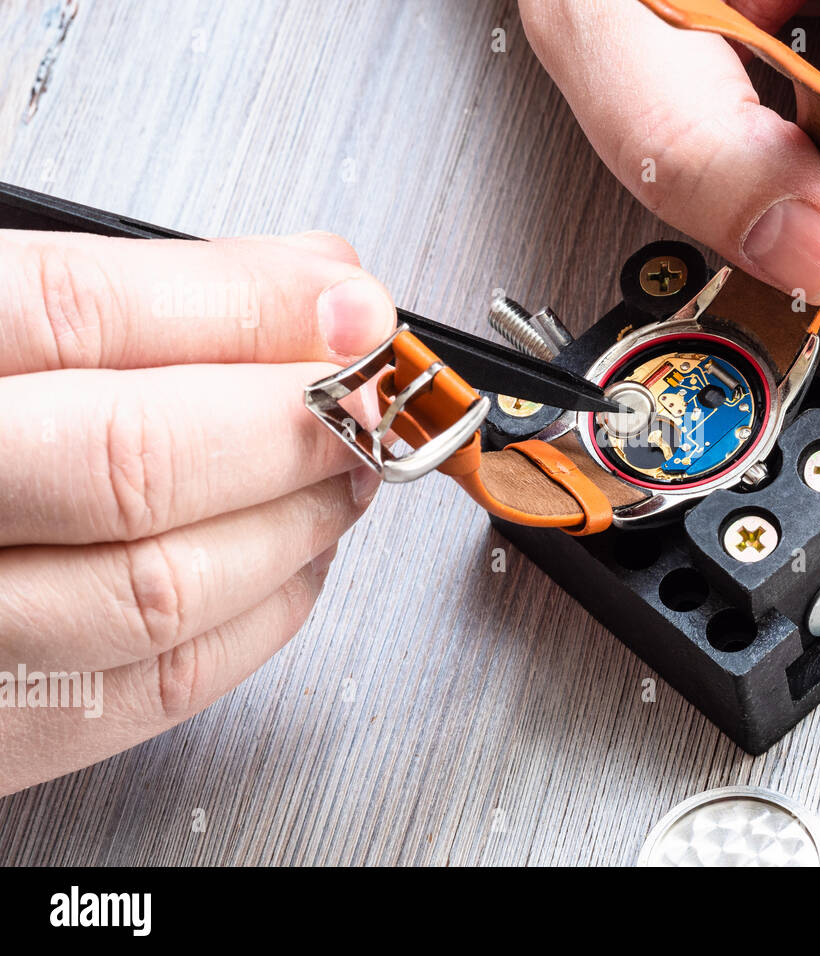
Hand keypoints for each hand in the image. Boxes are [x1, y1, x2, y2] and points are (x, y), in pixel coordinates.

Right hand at [0, 229, 394, 794]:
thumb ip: (126, 296)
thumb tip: (311, 282)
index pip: (75, 315)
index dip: (243, 305)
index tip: (351, 306)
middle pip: (131, 464)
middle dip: (292, 425)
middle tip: (365, 397)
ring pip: (160, 592)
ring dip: (296, 521)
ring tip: (345, 469)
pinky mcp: (2, 731)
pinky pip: (157, 688)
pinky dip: (264, 613)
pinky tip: (297, 553)